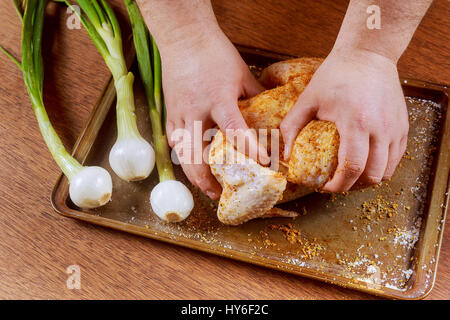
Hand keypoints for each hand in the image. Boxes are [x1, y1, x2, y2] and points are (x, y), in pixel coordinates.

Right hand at [159, 26, 266, 199]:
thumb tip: (271, 114)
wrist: (184, 38)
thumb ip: (256, 96)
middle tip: (219, 192)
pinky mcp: (170, 112)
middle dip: (207, 179)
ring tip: (205, 187)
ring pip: (182, 153)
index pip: (234, 129)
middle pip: (197, 154)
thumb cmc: (215, 53)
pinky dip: (182, 155)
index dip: (249, 148)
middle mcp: (197, 110)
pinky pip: (173, 141)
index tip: (263, 164)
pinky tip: (190, 163)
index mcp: (219, 99)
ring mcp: (180, 113)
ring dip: (192, 174)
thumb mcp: (242, 73)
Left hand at [280, 49, 408, 191]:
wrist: (368, 54)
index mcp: (356, 122)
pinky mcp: (403, 126)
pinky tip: (365, 162)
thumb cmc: (336, 75)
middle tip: (336, 182)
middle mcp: (380, 128)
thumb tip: (285, 156)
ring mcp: (395, 128)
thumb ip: (292, 127)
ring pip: (387, 171)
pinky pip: (396, 158)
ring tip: (350, 175)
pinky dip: (381, 167)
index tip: (325, 186)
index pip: (352, 168)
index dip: (338, 185)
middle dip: (353, 186)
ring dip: (368, 179)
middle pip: (372, 176)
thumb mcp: (308, 99)